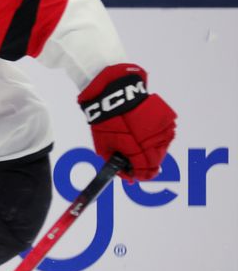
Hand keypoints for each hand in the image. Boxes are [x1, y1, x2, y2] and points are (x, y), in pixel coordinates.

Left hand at [77, 64, 176, 181]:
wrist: (115, 95)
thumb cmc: (107, 121)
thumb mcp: (104, 146)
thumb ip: (116, 163)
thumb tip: (127, 175)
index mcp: (139, 149)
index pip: (145, 170)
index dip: (140, 175)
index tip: (135, 175)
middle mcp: (154, 141)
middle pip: (155, 161)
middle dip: (146, 163)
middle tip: (134, 160)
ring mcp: (163, 130)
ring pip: (161, 149)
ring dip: (151, 150)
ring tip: (137, 142)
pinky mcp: (167, 120)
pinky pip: (164, 135)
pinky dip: (155, 137)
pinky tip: (143, 131)